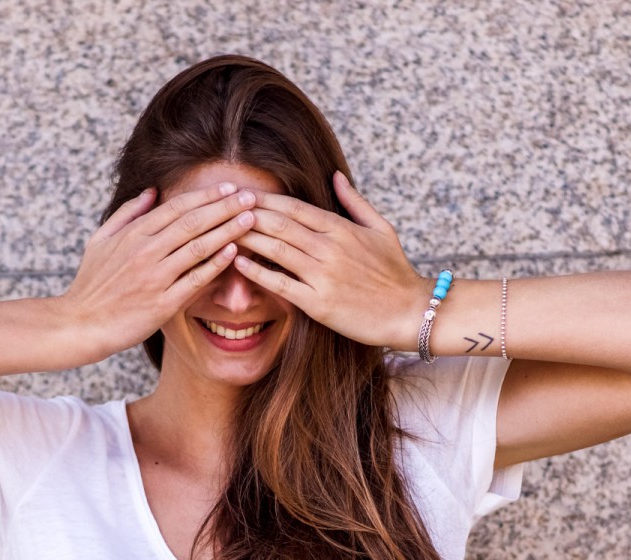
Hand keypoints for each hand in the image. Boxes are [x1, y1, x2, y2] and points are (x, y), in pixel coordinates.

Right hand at [64, 182, 256, 357]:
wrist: (82, 323)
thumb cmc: (92, 283)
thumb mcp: (100, 240)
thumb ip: (127, 213)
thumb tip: (152, 191)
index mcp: (133, 234)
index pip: (176, 207)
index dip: (205, 195)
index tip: (228, 187)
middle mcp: (145, 251)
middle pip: (193, 222)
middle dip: (225, 206)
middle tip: (250, 196)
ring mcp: (155, 277)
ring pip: (198, 247)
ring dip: (227, 229)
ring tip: (251, 218)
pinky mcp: (163, 303)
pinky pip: (195, 280)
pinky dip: (216, 264)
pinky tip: (234, 252)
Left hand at [233, 172, 426, 348]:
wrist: (410, 311)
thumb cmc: (396, 272)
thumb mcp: (381, 228)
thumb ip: (354, 202)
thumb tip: (335, 176)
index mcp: (341, 228)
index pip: (293, 207)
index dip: (264, 199)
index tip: (240, 193)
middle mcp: (330, 247)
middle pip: (279, 223)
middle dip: (246, 213)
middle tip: (220, 207)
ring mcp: (323, 274)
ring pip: (276, 249)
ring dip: (247, 238)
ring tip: (222, 231)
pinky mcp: (319, 303)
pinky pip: (281, 284)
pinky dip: (257, 273)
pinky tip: (237, 264)